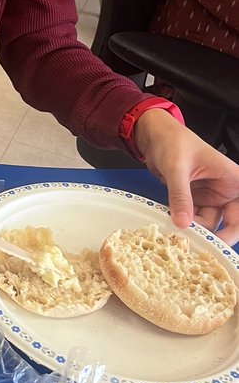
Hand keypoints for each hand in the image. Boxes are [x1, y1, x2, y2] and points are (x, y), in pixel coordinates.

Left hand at [134, 110, 238, 242]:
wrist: (153, 136)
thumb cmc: (172, 140)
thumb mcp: (177, 167)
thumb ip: (180, 194)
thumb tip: (183, 222)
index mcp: (233, 179)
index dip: (237, 227)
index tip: (226, 242)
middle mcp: (225, 191)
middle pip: (231, 223)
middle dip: (215, 235)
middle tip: (199, 245)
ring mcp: (210, 198)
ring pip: (209, 224)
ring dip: (195, 230)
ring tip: (178, 232)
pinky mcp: (194, 201)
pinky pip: (193, 219)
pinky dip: (184, 223)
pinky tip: (172, 224)